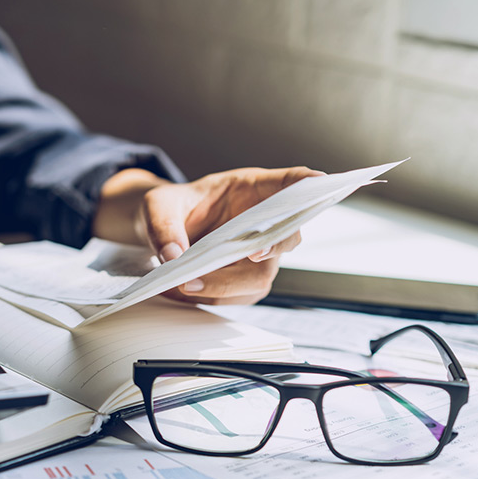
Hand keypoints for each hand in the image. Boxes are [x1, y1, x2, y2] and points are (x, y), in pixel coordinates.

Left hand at [92, 166, 323, 304]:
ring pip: (261, 275)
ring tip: (185, 283)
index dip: (308, 183)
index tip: (320, 182)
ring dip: (226, 284)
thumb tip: (174, 256)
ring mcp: (258, 253)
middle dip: (271, 247)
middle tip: (249, 254)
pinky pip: (238, 295)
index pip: (291, 182)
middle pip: (286, 237)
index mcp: (252, 188)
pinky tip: (183, 289)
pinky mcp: (244, 280)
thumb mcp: (157, 206)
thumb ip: (163, 225)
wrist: (162, 231)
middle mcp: (263, 222)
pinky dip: (211, 296)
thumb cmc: (169, 208)